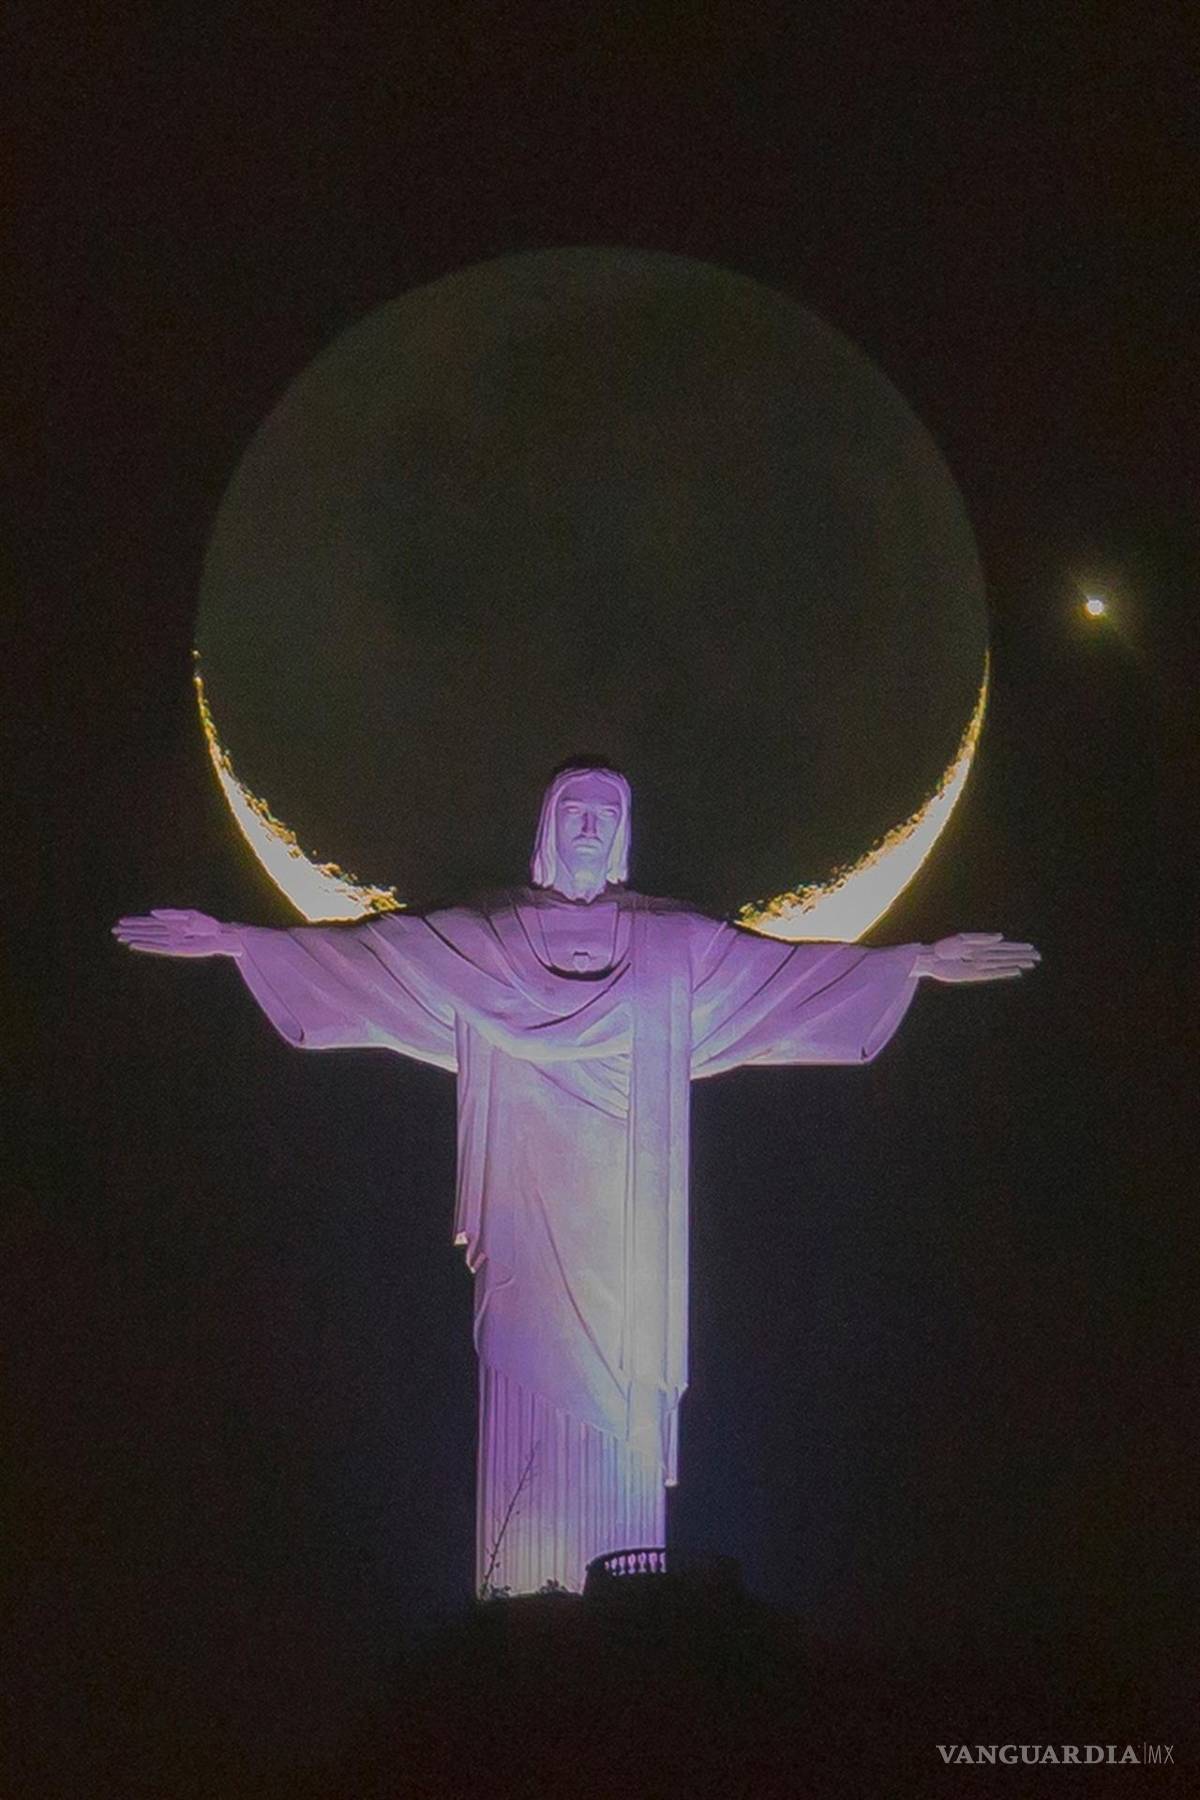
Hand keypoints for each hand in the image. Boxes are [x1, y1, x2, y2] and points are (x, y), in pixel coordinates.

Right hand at [111, 908, 239, 957]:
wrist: (220, 936)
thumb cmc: (208, 924)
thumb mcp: (190, 915)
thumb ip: (170, 914)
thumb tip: (152, 913)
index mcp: (171, 922)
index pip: (149, 922)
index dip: (135, 922)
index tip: (121, 921)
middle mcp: (168, 932)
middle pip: (145, 930)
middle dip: (130, 930)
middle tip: (113, 930)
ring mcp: (170, 941)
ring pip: (148, 939)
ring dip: (134, 938)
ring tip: (120, 937)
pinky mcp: (175, 949)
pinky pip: (156, 947)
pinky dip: (145, 946)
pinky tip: (134, 945)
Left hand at [915, 932, 1039, 982]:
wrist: (930, 959)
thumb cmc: (944, 947)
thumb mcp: (963, 939)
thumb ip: (982, 938)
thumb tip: (1001, 937)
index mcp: (980, 945)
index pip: (1003, 946)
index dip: (1017, 947)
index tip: (1031, 947)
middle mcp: (983, 956)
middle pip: (1007, 956)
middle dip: (1022, 956)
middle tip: (1038, 957)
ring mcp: (980, 966)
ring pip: (1002, 964)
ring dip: (1017, 963)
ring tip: (1031, 964)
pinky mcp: (974, 975)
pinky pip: (993, 974)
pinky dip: (1004, 972)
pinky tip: (1016, 972)